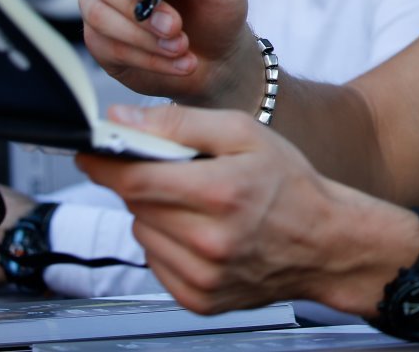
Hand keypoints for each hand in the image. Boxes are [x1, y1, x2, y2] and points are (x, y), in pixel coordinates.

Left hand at [77, 104, 412, 316]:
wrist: (325, 243)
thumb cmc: (288, 183)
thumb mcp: (244, 133)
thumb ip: (181, 122)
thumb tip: (123, 118)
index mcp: (220, 193)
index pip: (134, 179)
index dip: (105, 162)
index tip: (93, 150)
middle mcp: (209, 242)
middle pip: (136, 206)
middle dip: (143, 182)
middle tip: (177, 171)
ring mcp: (203, 277)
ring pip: (142, 234)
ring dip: (155, 214)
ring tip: (197, 204)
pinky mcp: (199, 299)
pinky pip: (155, 263)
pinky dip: (167, 244)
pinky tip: (200, 232)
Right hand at [80, 0, 260, 107]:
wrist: (216, 54)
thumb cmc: (217, 8)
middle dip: (139, 9)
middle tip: (175, 28)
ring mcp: (103, 4)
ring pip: (99, 16)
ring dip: (144, 38)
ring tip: (181, 47)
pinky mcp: (100, 39)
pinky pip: (108, 48)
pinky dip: (146, 59)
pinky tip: (176, 62)